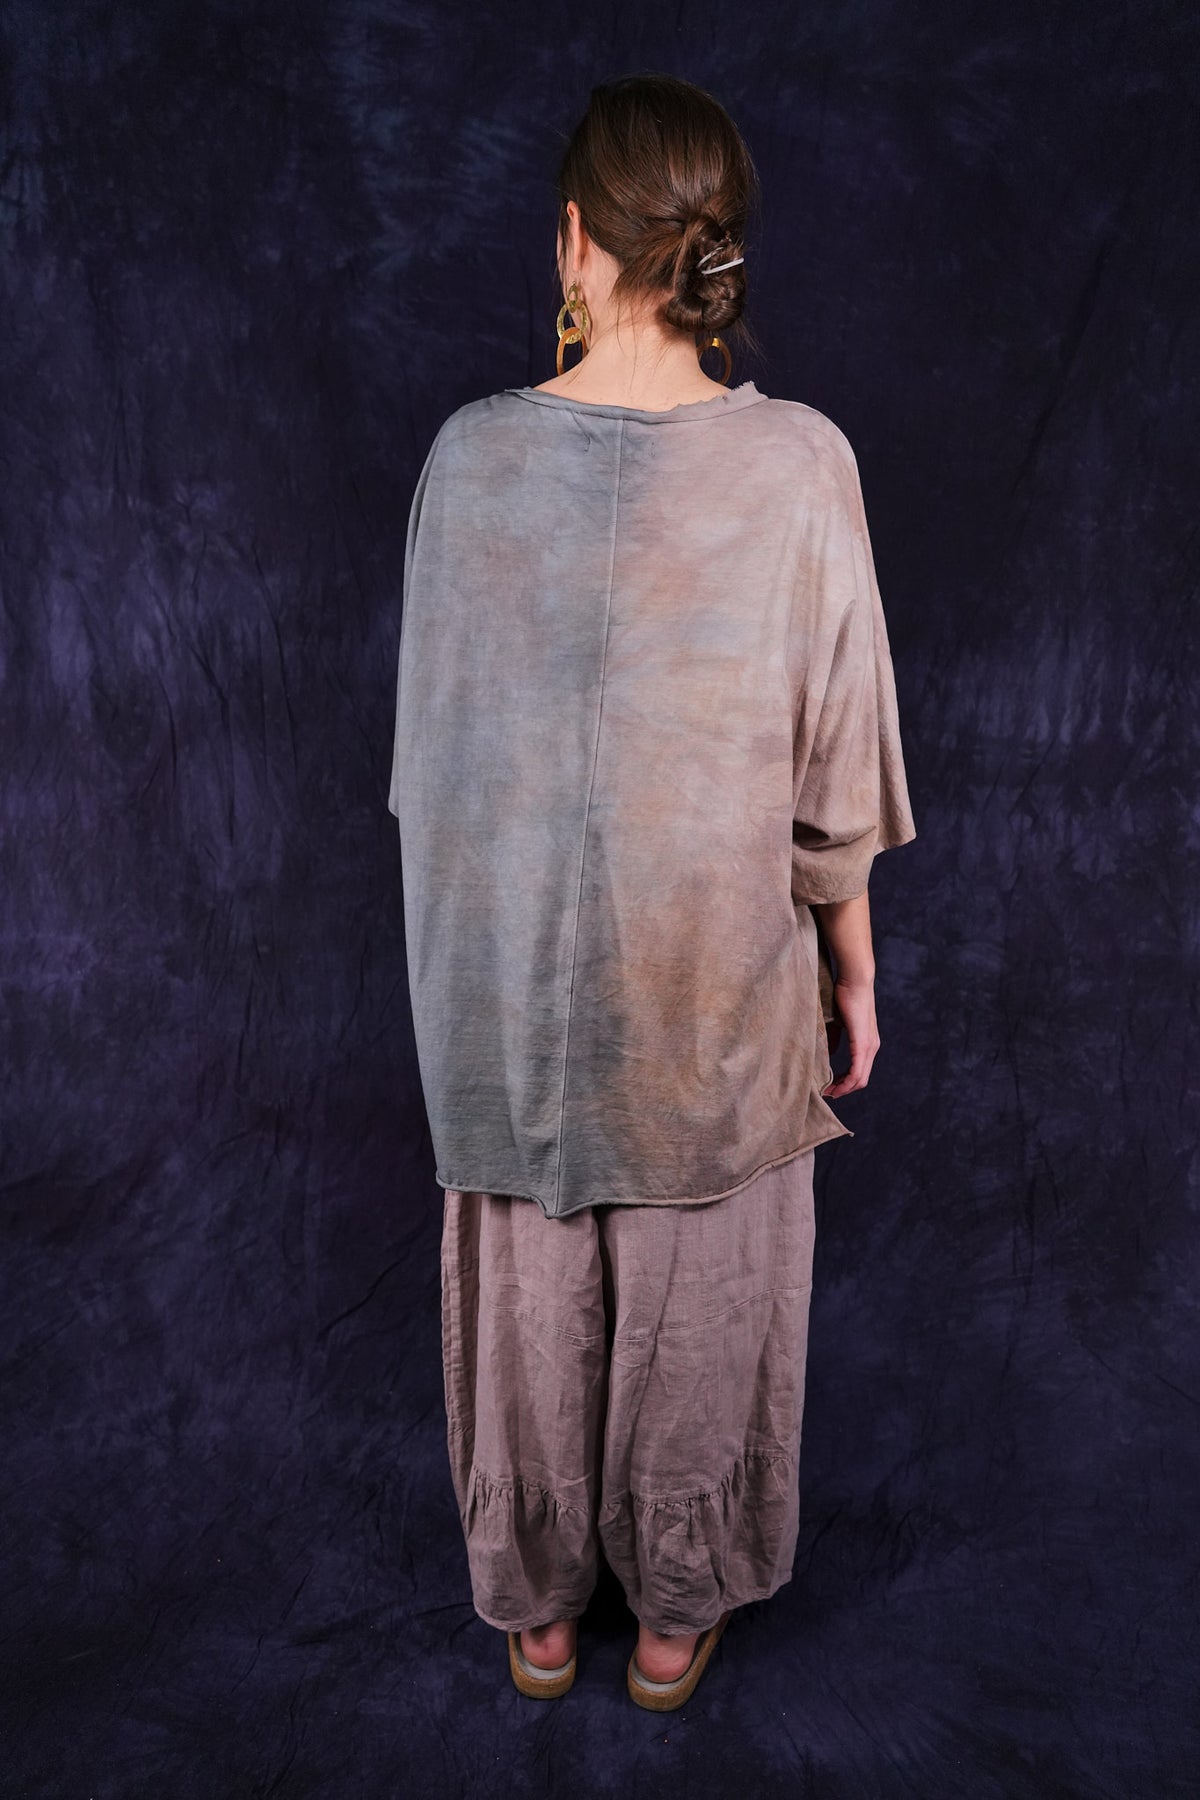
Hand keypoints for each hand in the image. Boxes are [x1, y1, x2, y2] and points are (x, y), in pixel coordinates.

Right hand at [820, 976, 879, 1098]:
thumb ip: (835, 1038)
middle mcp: (872, 1047)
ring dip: (843, 1088)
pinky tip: (834, 1085)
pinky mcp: (863, 1043)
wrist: (855, 980)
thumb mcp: (839, 1022)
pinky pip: (857, 1071)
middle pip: (861, 1080)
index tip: (829, 1086)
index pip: (860, 1071)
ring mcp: (869, 1046)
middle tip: (827, 1093)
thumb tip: (831, 1052)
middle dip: (843, 1089)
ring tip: (828, 1092)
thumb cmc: (845, 996)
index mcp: (867, 1042)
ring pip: (860, 1079)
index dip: (845, 1082)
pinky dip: (846, 1081)